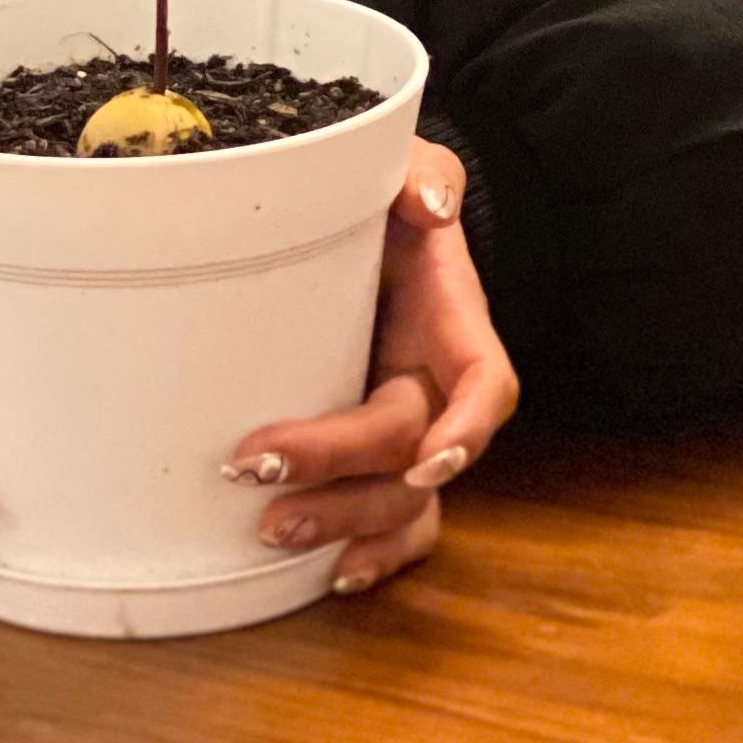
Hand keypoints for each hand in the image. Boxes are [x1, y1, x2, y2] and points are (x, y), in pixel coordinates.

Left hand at [222, 142, 517, 598]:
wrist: (367, 225)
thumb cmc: (387, 200)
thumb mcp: (405, 165)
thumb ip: (424, 175)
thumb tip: (430, 206)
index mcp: (452, 319)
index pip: (484, 386)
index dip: (465, 432)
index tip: (422, 457)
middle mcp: (435, 383)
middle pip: (412, 451)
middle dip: (342, 471)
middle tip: (258, 467)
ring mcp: (408, 426)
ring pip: (402, 502)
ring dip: (342, 524)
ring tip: (269, 530)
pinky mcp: (375, 454)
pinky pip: (394, 522)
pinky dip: (371, 555)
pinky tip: (325, 577)